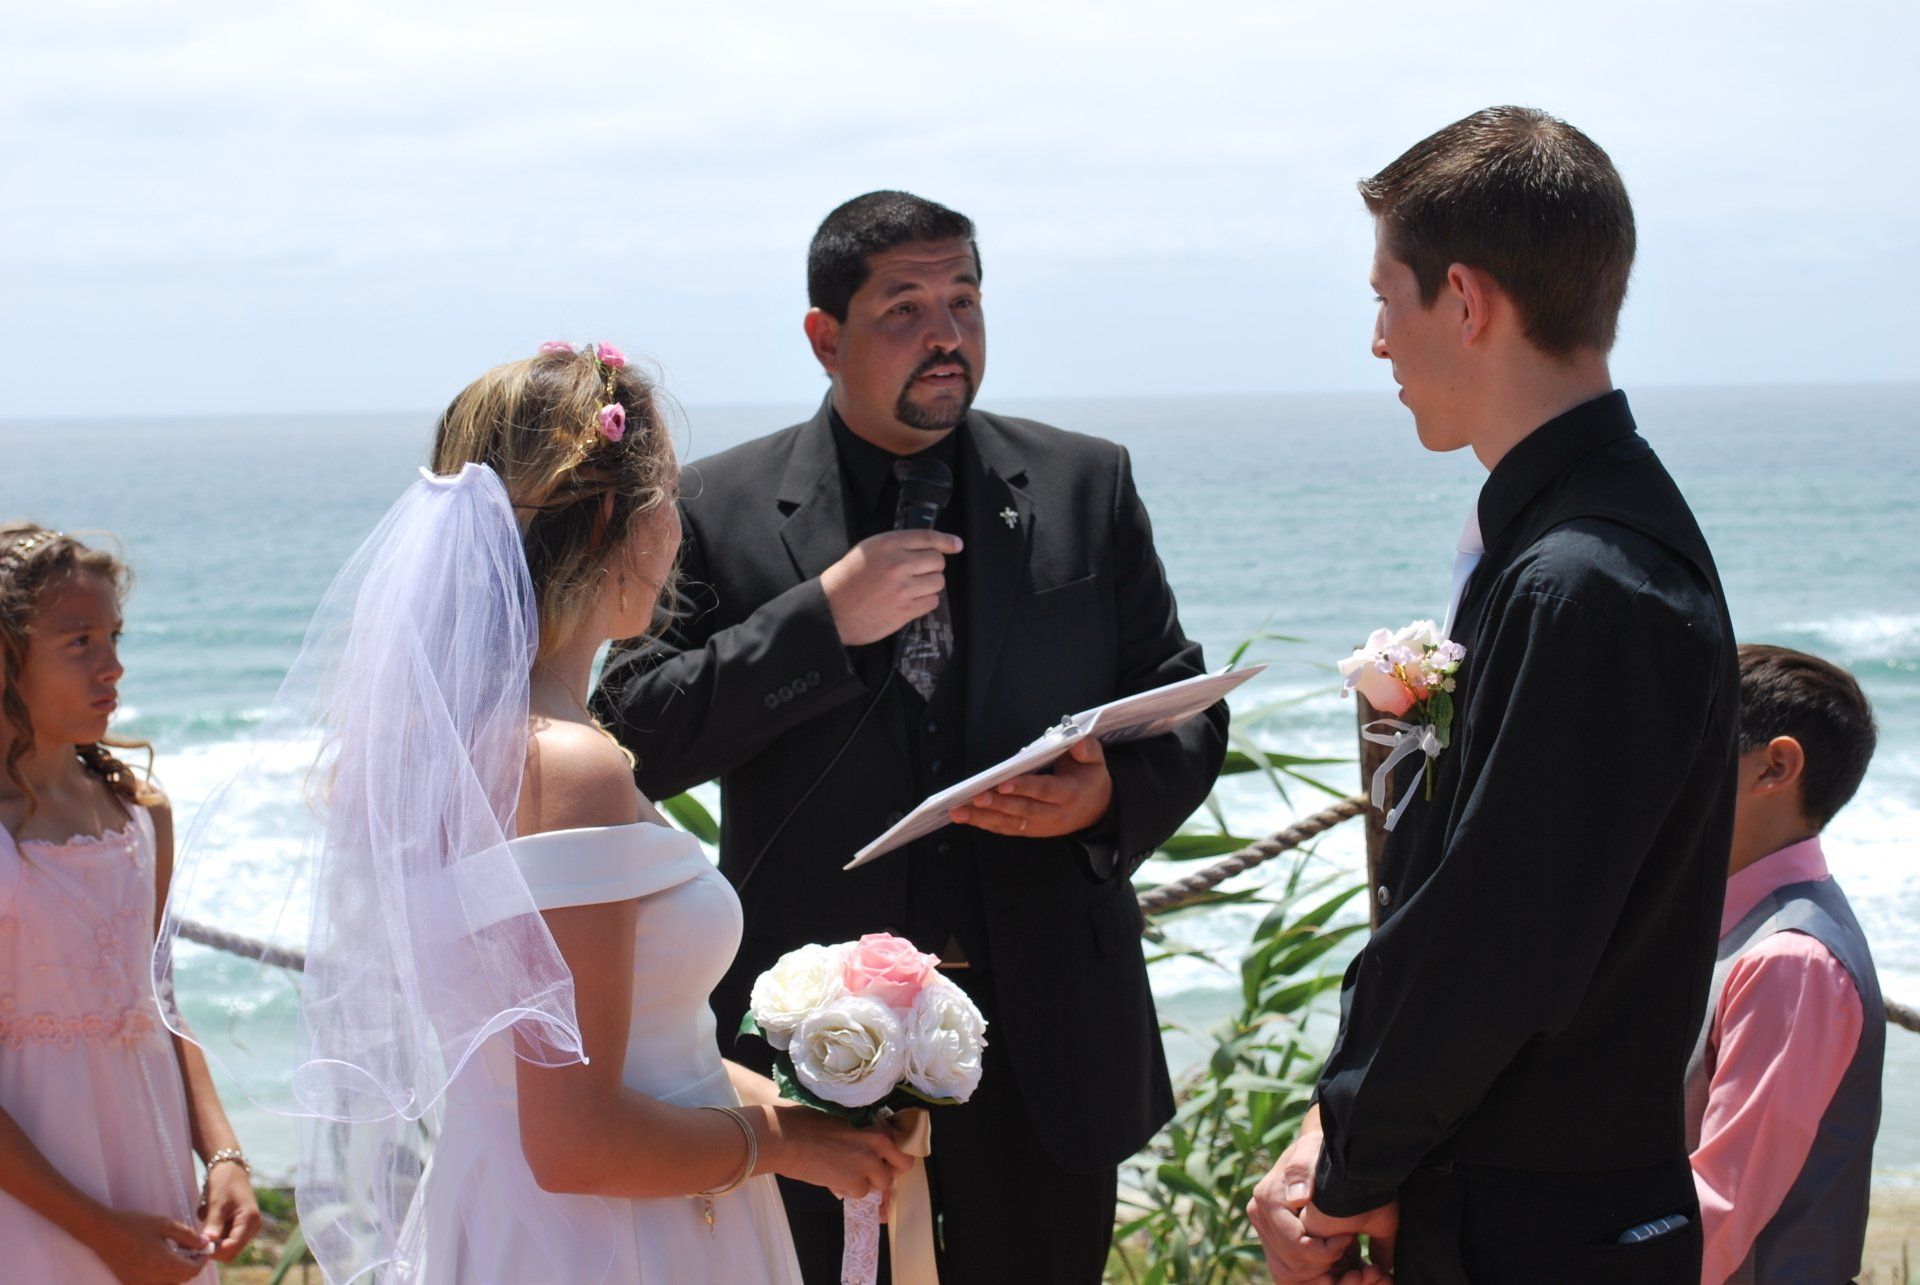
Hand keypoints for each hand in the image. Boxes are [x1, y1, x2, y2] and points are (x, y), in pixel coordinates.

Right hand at [81, 1204, 211, 1283]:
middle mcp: (153, 1280)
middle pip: (183, 1279)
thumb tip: (205, 1244)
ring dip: (177, 1274)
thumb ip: (188, 1235)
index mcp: (164, 1265)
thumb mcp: (165, 1224)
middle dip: (191, 1265)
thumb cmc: (135, 1225)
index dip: (202, 1260)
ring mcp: (140, 1284)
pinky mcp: (130, 1284)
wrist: (102, 1232)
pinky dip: (162, 1278)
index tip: (203, 1248)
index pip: (193, 1271)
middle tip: (190, 1249)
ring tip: (175, 1255)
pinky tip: (159, 1262)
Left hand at [198, 1161, 259, 1262]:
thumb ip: (213, 1224)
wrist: (230, 1170)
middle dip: (213, 1248)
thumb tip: (207, 1244)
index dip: (215, 1251)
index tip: (198, 1245)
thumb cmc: (224, 1182)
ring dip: (214, 1241)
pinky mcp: (241, 1228)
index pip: (233, 1247)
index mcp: (250, 1220)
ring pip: (227, 1248)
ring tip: (206, 1223)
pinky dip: (215, 1236)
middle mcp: (252, 1227)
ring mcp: (247, 1228)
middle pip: (231, 1251)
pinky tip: (211, 1221)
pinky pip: (226, 1240)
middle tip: (197, 1237)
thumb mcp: (216, 1202)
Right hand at [763, 1105, 913, 1211]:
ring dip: (867, 1182)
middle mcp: (878, 1143)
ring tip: (845, 1174)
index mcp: (875, 1123)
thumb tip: (870, 1145)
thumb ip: (862, 1131)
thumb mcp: (842, 1118)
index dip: (893, 1153)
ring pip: (881, 1183)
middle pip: (902, 1166)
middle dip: (889, 1170)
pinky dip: (848, 1189)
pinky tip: (832, 1179)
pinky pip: (860, 1192)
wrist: (785, 1137)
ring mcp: (868, 1163)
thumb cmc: (805, 1122)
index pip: (901, 1143)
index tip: (884, 1157)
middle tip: (870, 1171)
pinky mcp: (855, 1182)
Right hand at [820, 530, 963, 646]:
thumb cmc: (847, 579)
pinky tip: (909, 601)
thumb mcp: (867, 550)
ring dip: (929, 585)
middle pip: (937, 561)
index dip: (946, 541)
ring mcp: (903, 588)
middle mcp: (898, 563)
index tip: (956, 545)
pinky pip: (931, 602)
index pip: (927, 538)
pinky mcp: (905, 610)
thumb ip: (896, 545)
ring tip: (910, 589)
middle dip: (931, 567)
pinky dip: (925, 602)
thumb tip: (927, 546)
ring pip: (938, 582)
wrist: (831, 609)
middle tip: (916, 574)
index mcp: (887, 544)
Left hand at [949, 736, 1112, 837]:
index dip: (1024, 788)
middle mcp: (1054, 814)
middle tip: (974, 797)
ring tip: (959, 811)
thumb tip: (1076, 741)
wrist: (1098, 809)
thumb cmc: (1090, 779)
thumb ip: (1088, 749)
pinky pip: (1006, 828)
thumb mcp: (1097, 761)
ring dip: (983, 818)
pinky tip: (966, 817)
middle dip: (997, 804)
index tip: (1003, 784)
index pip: (1045, 791)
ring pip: (1009, 823)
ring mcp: (1041, 826)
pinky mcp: (1031, 830)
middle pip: (1023, 810)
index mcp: (1070, 794)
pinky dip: (985, 823)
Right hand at [1247, 1115, 1393, 1283]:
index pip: (1296, 1247)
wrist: (1319, 1149)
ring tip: (1352, 1270)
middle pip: (1291, 1268)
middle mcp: (1261, 1217)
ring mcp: (1266, 1231)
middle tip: (1357, 1263)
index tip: (1352, 1238)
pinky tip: (1341, 1270)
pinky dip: (1316, 1278)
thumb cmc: (1322, 1150)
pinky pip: (1292, 1274)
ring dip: (1322, 1279)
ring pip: (1289, 1276)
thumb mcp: (1315, 1151)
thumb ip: (1303, 1169)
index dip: (1327, 1252)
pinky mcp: (1276, 1241)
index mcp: (1267, 1199)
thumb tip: (1297, 1198)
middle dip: (1326, 1272)